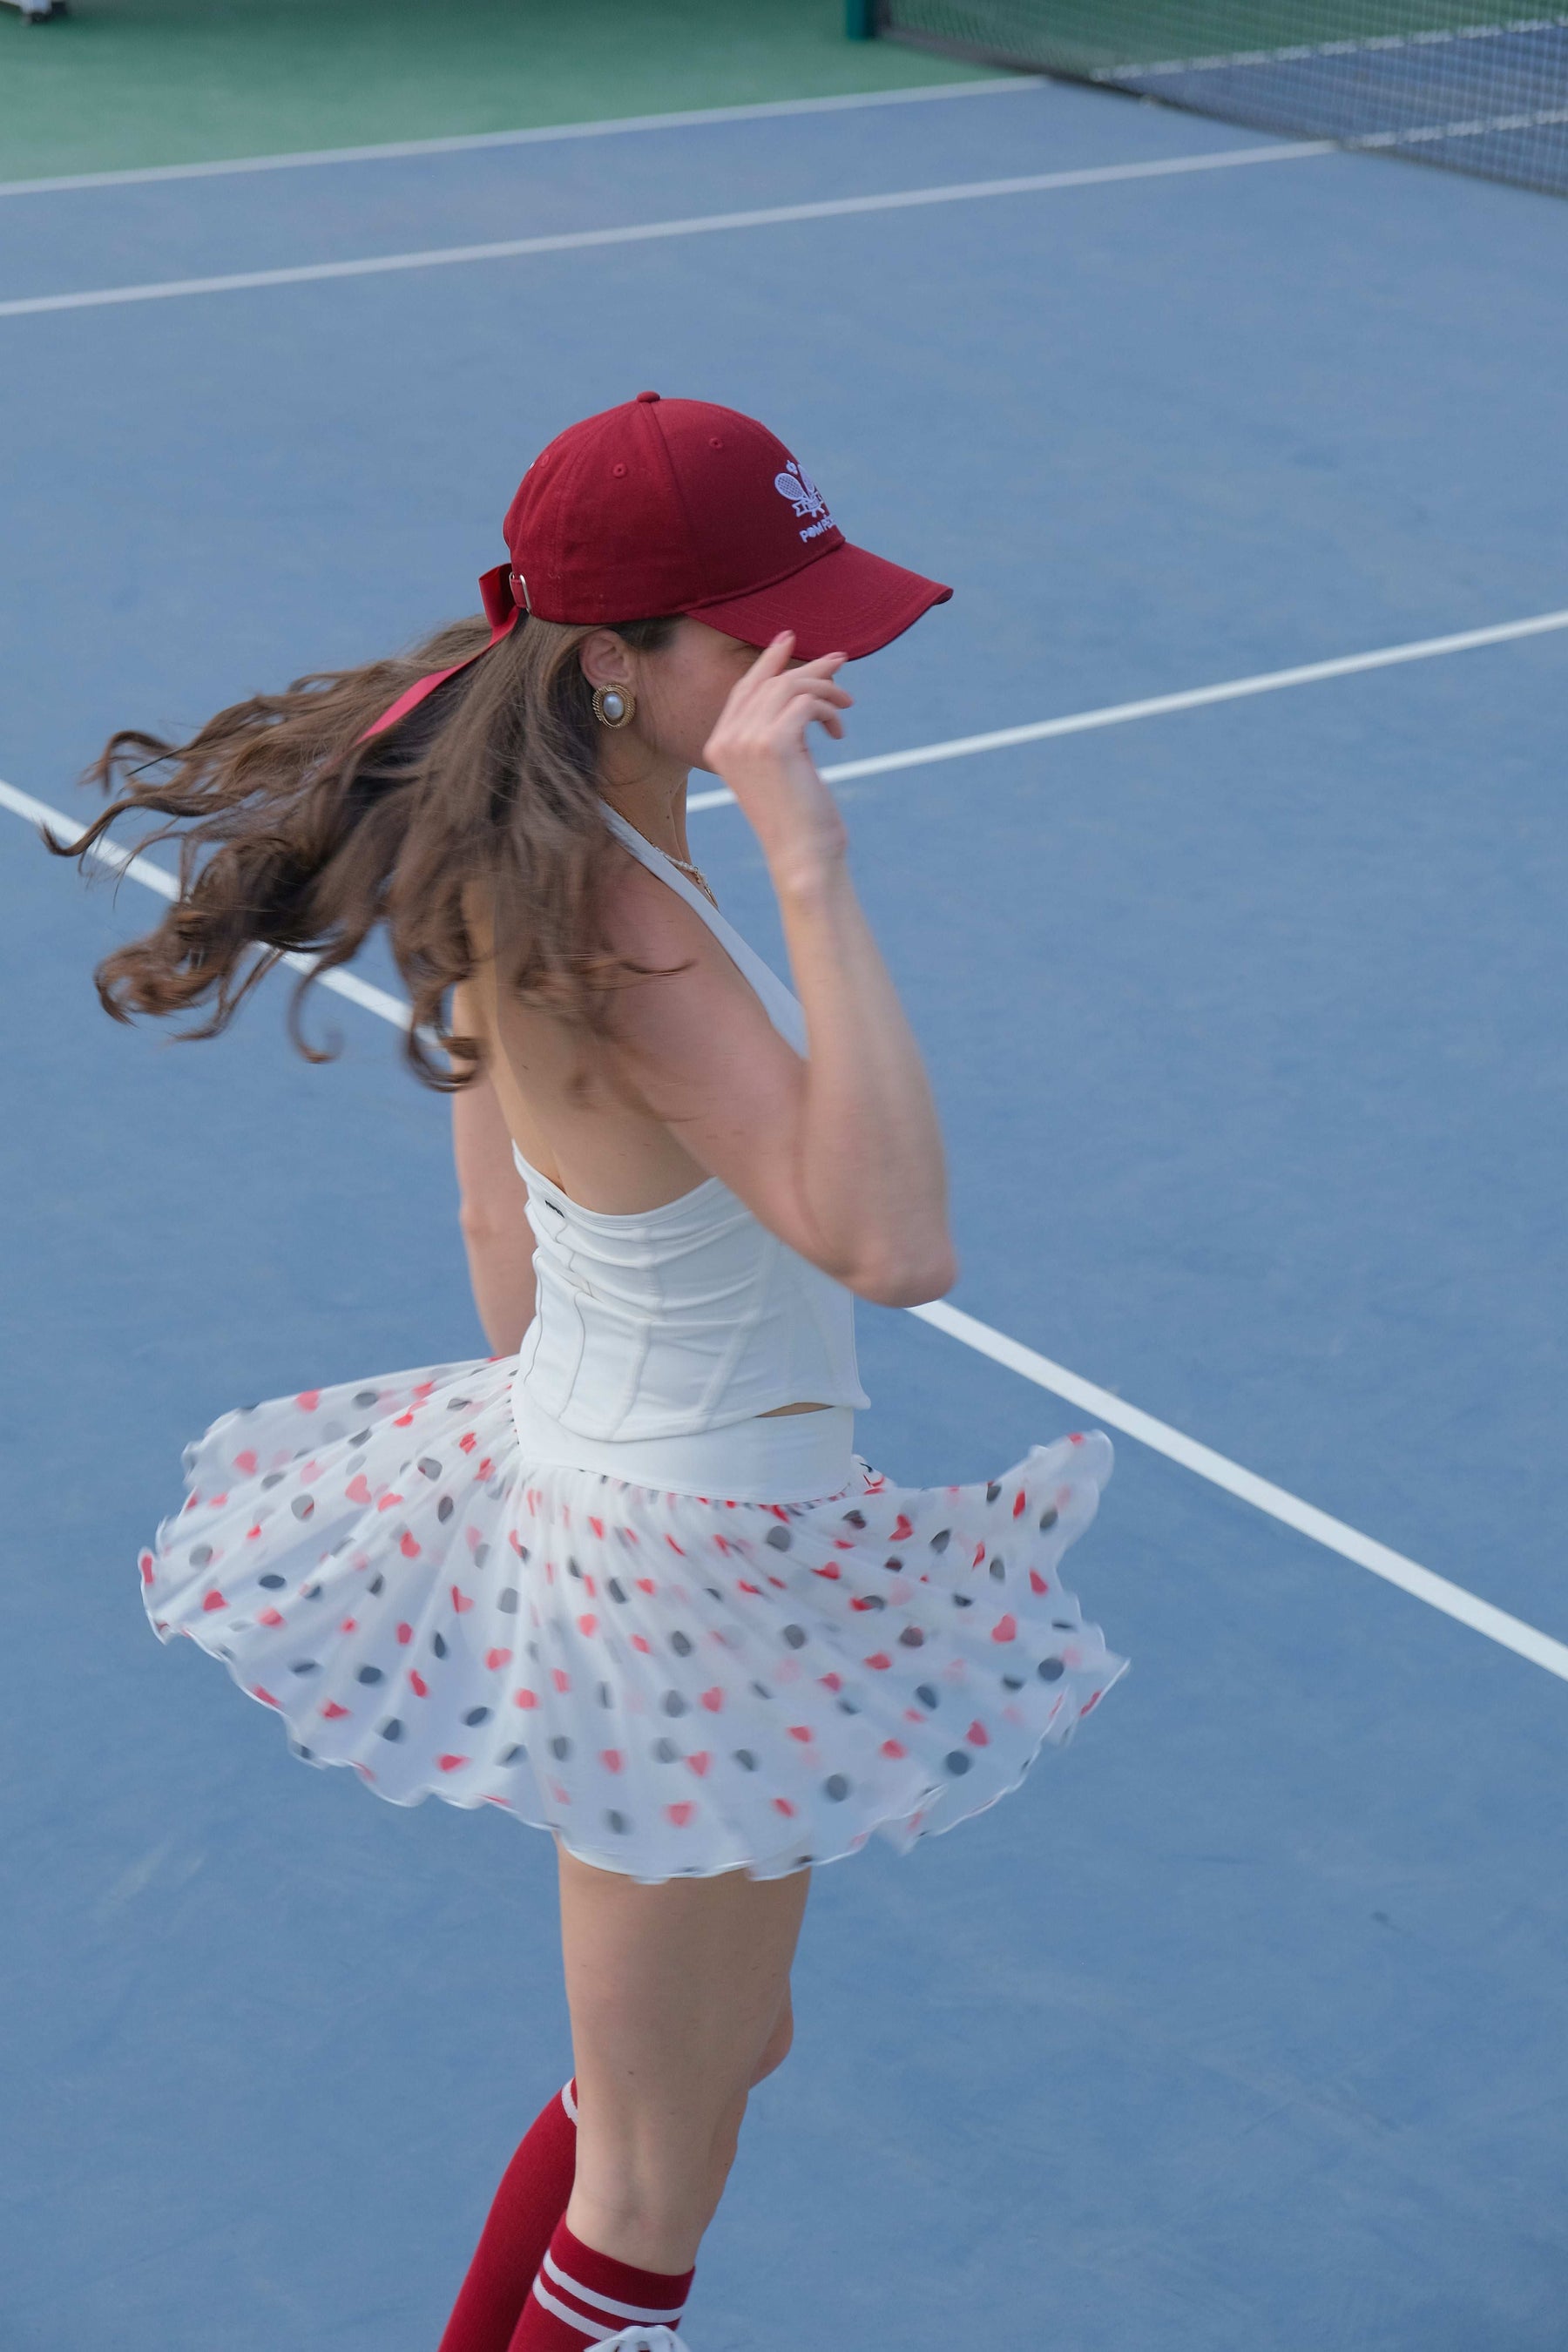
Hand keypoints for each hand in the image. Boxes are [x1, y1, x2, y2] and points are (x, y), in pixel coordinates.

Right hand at [701, 633, 852, 888]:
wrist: (802, 856)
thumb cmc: (796, 818)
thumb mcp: (779, 767)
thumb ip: (777, 730)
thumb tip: (802, 688)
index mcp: (718, 745)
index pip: (743, 689)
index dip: (767, 662)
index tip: (790, 639)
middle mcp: (726, 739)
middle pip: (769, 682)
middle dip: (808, 668)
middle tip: (840, 661)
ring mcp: (746, 740)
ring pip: (790, 687)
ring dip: (826, 690)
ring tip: (846, 706)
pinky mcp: (774, 744)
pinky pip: (806, 703)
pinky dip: (829, 709)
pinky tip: (838, 730)